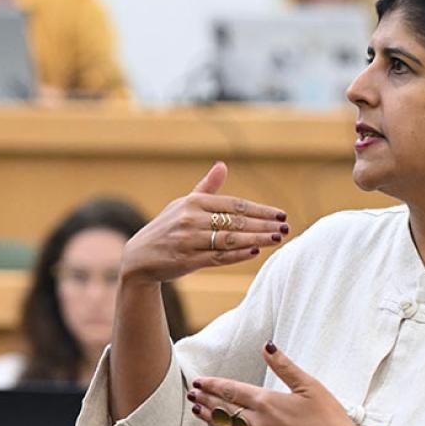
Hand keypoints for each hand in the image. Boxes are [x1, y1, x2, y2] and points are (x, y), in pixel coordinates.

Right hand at [120, 162, 289, 283]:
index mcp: (193, 203)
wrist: (139, 258)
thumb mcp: (183, 204)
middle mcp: (190, 219)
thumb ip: (206, 187)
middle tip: (285, 228)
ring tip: (276, 239)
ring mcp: (188, 240)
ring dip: (256, 239)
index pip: (234, 205)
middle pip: (236, 221)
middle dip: (263, 225)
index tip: (280, 214)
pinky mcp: (187, 260)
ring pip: (230, 239)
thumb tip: (223, 165)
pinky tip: (254, 252)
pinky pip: (218, 257)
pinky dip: (237, 255)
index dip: (260, 210)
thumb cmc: (167, 227)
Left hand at [187, 342, 361, 425]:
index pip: (232, 391)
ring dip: (210, 418)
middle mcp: (259, 422)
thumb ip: (284, 367)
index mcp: (268, 401)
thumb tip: (267, 346)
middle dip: (206, 399)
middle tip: (191, 392)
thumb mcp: (309, 386)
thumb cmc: (329, 418)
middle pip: (224, 409)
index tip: (199, 381)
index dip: (214, 385)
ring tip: (196, 409)